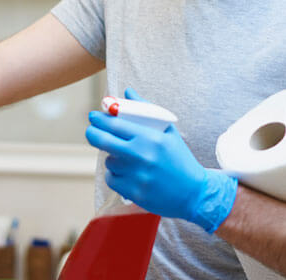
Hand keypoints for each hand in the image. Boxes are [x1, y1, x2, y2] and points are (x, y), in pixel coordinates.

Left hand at [85, 88, 236, 232]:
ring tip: (124, 156)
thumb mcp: (168, 130)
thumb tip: (127, 92)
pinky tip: (126, 172)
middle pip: (104, 141)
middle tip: (91, 130)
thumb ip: (146, 109)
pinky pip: (112, 179)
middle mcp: (142, 155)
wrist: (194, 193)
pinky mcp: (134, 192)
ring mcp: (137, 175)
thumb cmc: (179, 158)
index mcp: (150, 137)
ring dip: (111, 156)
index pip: (115, 124)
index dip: (100, 119)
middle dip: (93, 133)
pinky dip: (115, 174)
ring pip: (109, 161)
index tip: (93, 116)